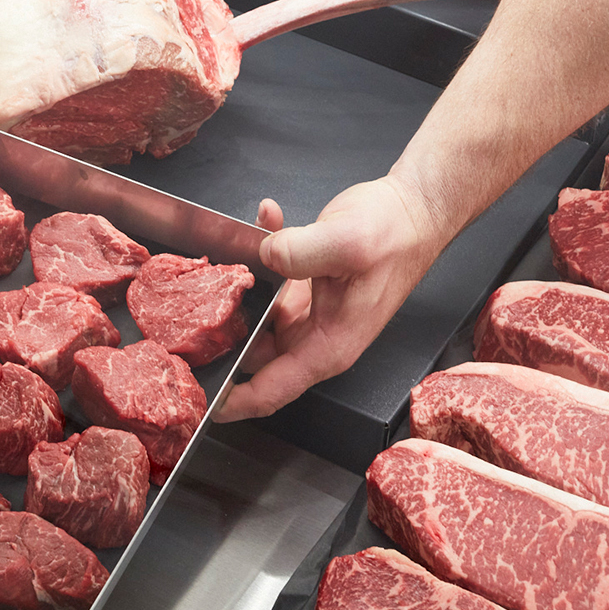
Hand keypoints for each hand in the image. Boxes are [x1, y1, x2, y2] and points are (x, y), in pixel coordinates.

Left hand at [214, 175, 446, 421]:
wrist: (413, 207)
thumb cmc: (395, 235)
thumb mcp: (345, 243)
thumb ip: (298, 253)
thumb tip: (264, 257)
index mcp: (328, 346)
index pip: (273, 390)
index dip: (234, 401)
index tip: (201, 402)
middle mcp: (317, 337)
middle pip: (254, 354)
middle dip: (223, 333)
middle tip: (195, 306)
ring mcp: (309, 313)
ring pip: (256, 316)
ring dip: (242, 286)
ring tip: (233, 252)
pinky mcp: (304, 287)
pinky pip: (270, 280)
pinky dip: (262, 250)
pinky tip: (267, 217)